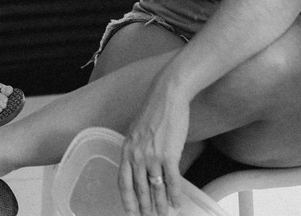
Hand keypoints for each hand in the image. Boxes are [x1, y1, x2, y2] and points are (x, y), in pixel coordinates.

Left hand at [117, 79, 187, 215]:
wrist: (167, 97)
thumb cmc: (154, 111)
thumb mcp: (136, 130)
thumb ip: (135, 146)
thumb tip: (138, 161)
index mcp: (127, 149)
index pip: (123, 181)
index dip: (127, 199)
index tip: (129, 211)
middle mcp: (136, 155)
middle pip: (139, 189)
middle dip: (143, 207)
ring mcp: (152, 156)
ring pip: (155, 188)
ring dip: (160, 205)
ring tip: (163, 215)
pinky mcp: (169, 154)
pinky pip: (172, 181)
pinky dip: (174, 195)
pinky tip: (177, 204)